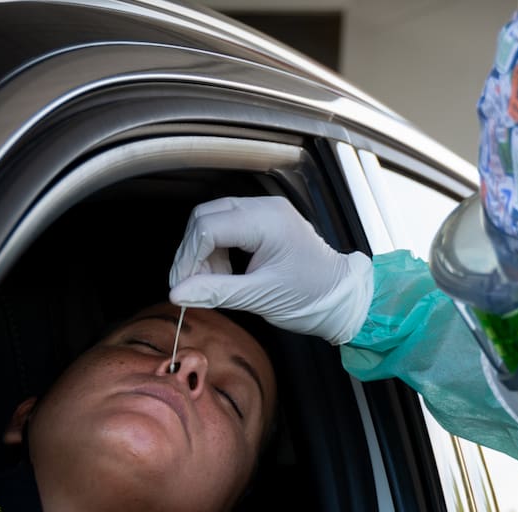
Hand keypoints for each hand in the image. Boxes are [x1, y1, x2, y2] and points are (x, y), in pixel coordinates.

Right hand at [169, 196, 372, 344]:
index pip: (208, 227)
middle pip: (206, 217)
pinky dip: (218, 249)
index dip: (189, 257)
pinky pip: (227, 225)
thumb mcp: (260, 297)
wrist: (340, 296)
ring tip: (214, 281)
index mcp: (267, 221)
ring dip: (204, 251)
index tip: (182, 285)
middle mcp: (265, 208)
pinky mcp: (264, 220)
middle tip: (192, 284)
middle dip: (193, 252)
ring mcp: (265, 211)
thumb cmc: (310, 295)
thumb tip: (177, 293)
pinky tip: (225, 272)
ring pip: (213, 219)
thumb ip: (216, 291)